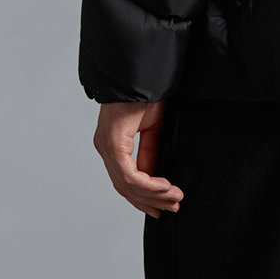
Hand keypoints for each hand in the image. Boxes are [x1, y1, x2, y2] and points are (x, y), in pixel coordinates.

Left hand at [92, 100, 183, 217]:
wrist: (138, 72)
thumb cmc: (145, 92)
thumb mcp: (152, 126)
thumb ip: (149, 151)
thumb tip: (153, 176)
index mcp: (113, 143)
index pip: (125, 179)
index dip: (144, 196)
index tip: (165, 203)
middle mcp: (105, 147)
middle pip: (125, 188)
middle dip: (150, 201)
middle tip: (172, 207)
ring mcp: (107, 146)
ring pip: (127, 185)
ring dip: (153, 195)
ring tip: (174, 198)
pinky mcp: (112, 144)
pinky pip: (129, 175)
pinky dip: (148, 184)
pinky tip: (165, 186)